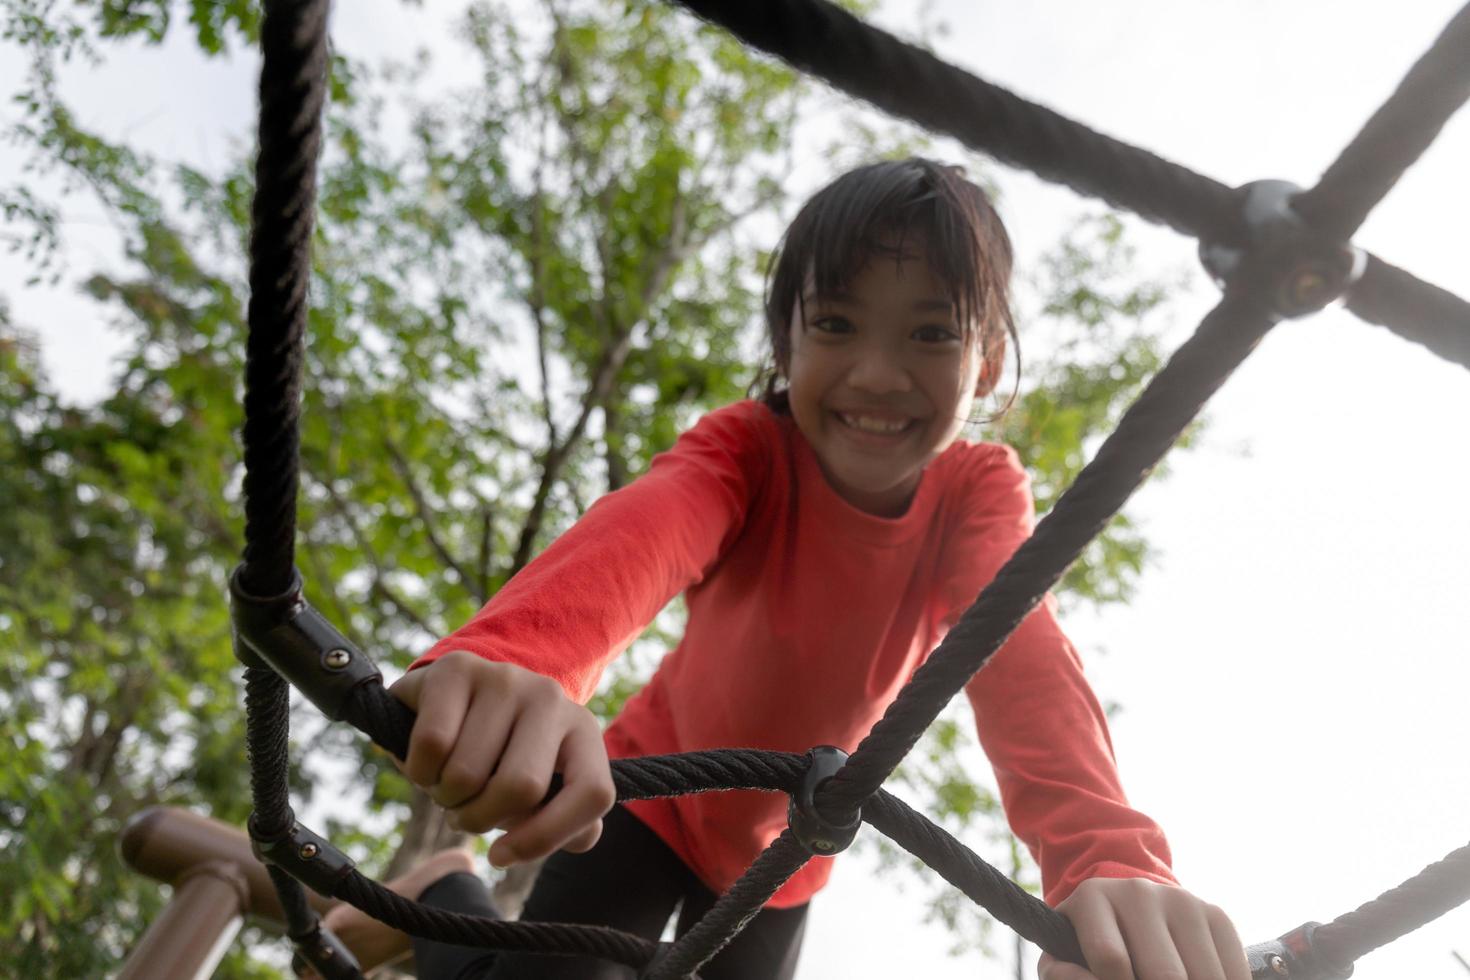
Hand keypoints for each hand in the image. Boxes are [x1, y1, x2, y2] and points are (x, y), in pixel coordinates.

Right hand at [389, 650, 615, 867]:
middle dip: (477, 818)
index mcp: (582, 731)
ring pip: (466, 773)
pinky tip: (424, 759)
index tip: (500, 856)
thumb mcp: (536, 789)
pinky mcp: (457, 668)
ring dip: (444, 795)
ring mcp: (506, 678)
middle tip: (463, 810)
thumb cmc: (496, 757)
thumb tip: (581, 838)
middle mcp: (550, 698)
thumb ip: (564, 819)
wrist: (447, 698)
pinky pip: (432, 745)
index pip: (593, 794)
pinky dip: (417, 770)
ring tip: (446, 778)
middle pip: (521, 787)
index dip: (547, 837)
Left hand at [1038, 878, 1249, 979]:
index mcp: (1093, 899)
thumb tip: (1083, 978)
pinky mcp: (1216, 915)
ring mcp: (1182, 900)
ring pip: (1204, 976)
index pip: (1112, 959)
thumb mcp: (1066, 956)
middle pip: (1165, 974)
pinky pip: (1234, 972)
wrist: (1129, 911)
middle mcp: (1138, 892)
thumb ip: (1065, 974)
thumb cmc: (1092, 945)